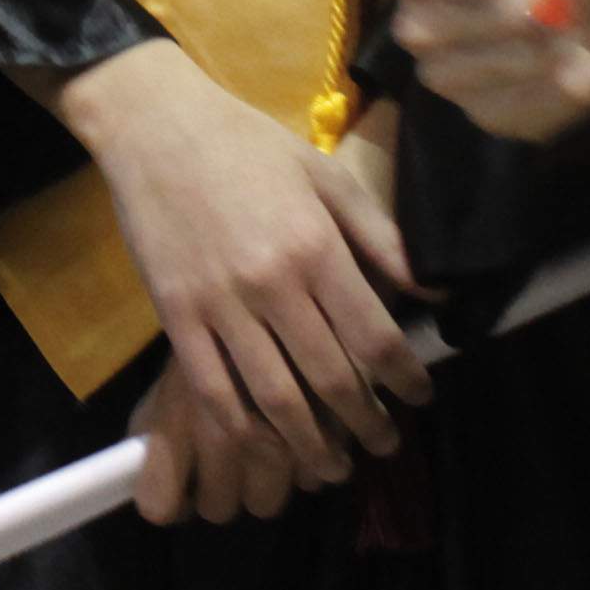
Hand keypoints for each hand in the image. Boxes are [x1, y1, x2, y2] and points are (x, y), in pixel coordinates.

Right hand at [39, 44, 427, 517]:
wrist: (154, 125)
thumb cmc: (247, 144)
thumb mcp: (324, 175)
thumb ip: (380, 236)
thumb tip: (435, 289)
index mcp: (316, 247)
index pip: (376, 337)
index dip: (406, 380)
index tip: (420, 399)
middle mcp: (273, 285)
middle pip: (332, 378)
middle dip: (366, 423)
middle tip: (383, 445)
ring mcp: (220, 305)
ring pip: (275, 399)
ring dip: (311, 444)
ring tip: (333, 464)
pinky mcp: (176, 317)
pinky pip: (212, 392)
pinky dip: (243, 432)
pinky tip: (265, 447)